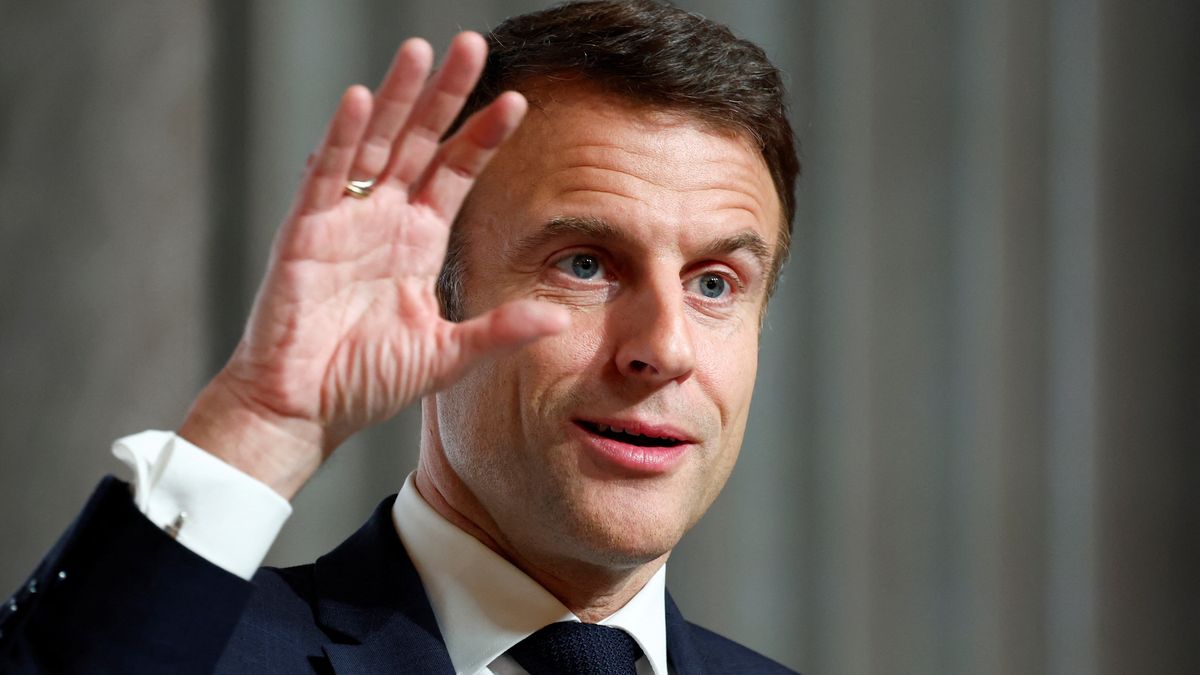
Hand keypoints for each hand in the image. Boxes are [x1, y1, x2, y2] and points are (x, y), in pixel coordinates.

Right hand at [180, 33, 567, 498]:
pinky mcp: (304, 233)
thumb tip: (559, 318)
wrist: (304, 410)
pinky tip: (362, 100)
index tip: (518, 101)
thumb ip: (498, 331)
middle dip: (446, 95)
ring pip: (374, 144)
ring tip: (420, 51)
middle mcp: (384, 221)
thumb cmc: (366, 381)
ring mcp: (343, 221)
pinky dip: (341, 138)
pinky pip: (326, 176)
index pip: (457, 174)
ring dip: (398, 98)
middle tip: (472, 44)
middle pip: (420, 142)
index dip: (484, 137)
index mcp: (419, 241)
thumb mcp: (446, 355)